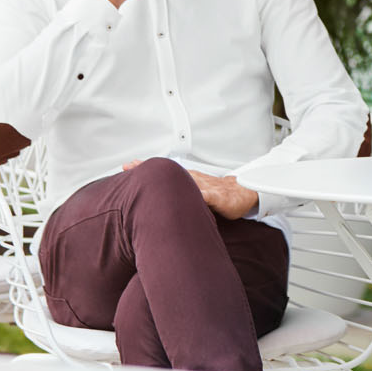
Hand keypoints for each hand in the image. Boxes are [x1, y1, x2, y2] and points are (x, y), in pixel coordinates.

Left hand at [124, 160, 258, 218]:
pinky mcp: (216, 197)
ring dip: (167, 180)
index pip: (164, 173)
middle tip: (129, 167)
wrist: (243, 193)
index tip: (128, 166)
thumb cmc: (220, 195)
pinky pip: (204, 196)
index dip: (146, 168)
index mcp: (188, 180)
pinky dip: (196, 195)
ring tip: (150, 179)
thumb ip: (180, 197)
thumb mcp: (197, 194)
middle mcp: (194, 180)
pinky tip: (189, 197)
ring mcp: (204, 187)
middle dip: (149, 169)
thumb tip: (159, 205)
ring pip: (183, 181)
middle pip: (169, 173)